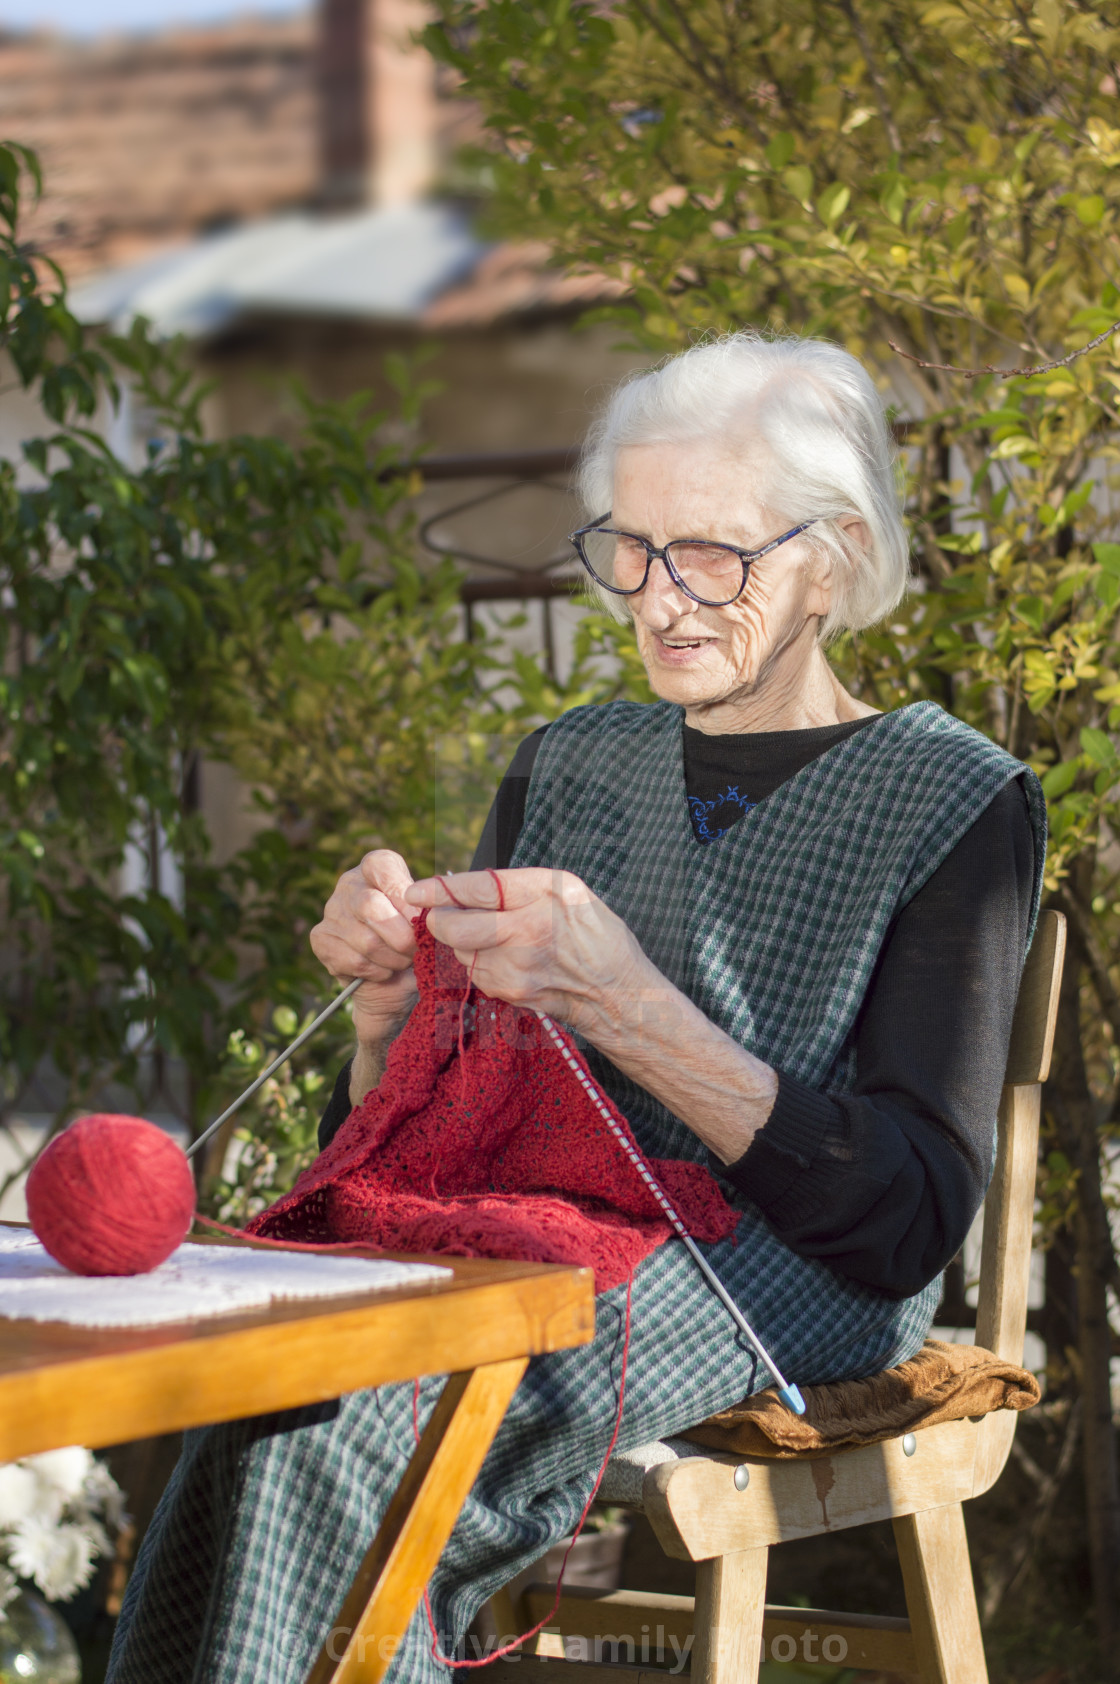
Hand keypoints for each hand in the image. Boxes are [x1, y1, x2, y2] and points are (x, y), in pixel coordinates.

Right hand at [311, 850, 418, 1045]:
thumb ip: (430, 913)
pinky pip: (354, 961)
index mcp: (377, 868)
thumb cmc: (416, 940)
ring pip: (365, 940)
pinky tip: (384, 971)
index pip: (382, 867)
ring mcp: (331, 911)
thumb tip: (433, 915)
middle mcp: (350, 884)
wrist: (395, 980)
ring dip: (393, 959)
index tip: (421, 917)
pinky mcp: (321, 939)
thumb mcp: (428, 920)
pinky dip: (377, 972)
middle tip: (417, 949)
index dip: (404, 895)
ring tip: (403, 962)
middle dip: (402, 936)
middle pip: (370, 906)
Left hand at [403, 867, 651, 1039]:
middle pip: (454, 926)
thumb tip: (464, 885)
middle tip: (443, 914)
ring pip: (459, 951)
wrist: (618, 993)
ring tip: (485, 937)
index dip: (441, 889)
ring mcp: (517, 967)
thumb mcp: (568, 892)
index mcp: (545, 894)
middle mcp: (528, 930)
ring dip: (459, 942)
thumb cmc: (594, 935)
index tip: (418, 890)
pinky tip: (500, 959)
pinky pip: (474, 973)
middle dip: (440, 919)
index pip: (477, 888)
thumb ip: (519, 886)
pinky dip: (476, 964)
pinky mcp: (510, 992)